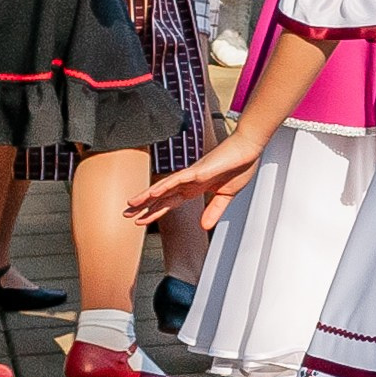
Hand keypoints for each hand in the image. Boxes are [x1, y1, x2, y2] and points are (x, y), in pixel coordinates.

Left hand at [129, 132, 265, 230]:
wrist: (249, 150)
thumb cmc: (240, 167)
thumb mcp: (226, 196)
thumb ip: (214, 210)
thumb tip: (204, 226)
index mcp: (197, 188)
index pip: (171, 202)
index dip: (156, 211)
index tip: (141, 220)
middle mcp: (190, 181)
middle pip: (162, 196)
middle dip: (145, 206)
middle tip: (126, 214)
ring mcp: (192, 175)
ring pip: (164, 187)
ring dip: (147, 196)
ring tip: (131, 205)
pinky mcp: (198, 170)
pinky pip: (177, 179)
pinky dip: (164, 186)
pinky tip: (153, 193)